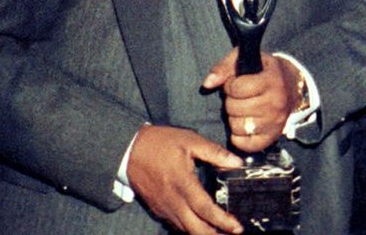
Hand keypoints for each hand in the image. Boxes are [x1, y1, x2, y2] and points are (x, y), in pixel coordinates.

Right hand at [126, 124, 243, 233]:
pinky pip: (176, 224)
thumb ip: (215, 153)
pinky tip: (201, 226)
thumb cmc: (160, 143)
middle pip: (195, 228)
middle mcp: (173, 201)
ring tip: (222, 232)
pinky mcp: (158, 209)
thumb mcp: (190, 141)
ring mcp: (164, 207)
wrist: (128, 150)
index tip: (237, 227)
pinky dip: (190, 229)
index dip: (222, 221)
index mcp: (182, 184)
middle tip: (234, 234)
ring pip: (185, 229)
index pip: (205, 209)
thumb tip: (237, 162)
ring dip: (204, 233)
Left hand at [203, 50, 301, 152]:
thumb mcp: (246, 60)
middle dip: (232, 101)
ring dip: (234, 118)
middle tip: (240, 97)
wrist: (292, 86)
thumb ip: (224, 67)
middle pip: (234, 108)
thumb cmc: (263, 72)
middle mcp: (276, 103)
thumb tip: (208, 84)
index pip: (237, 87)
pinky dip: (239, 136)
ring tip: (243, 110)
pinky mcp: (272, 137)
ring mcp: (276, 122)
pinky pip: (244, 144)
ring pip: (237, 126)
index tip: (237, 83)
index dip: (231, 84)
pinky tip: (244, 124)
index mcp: (272, 80)